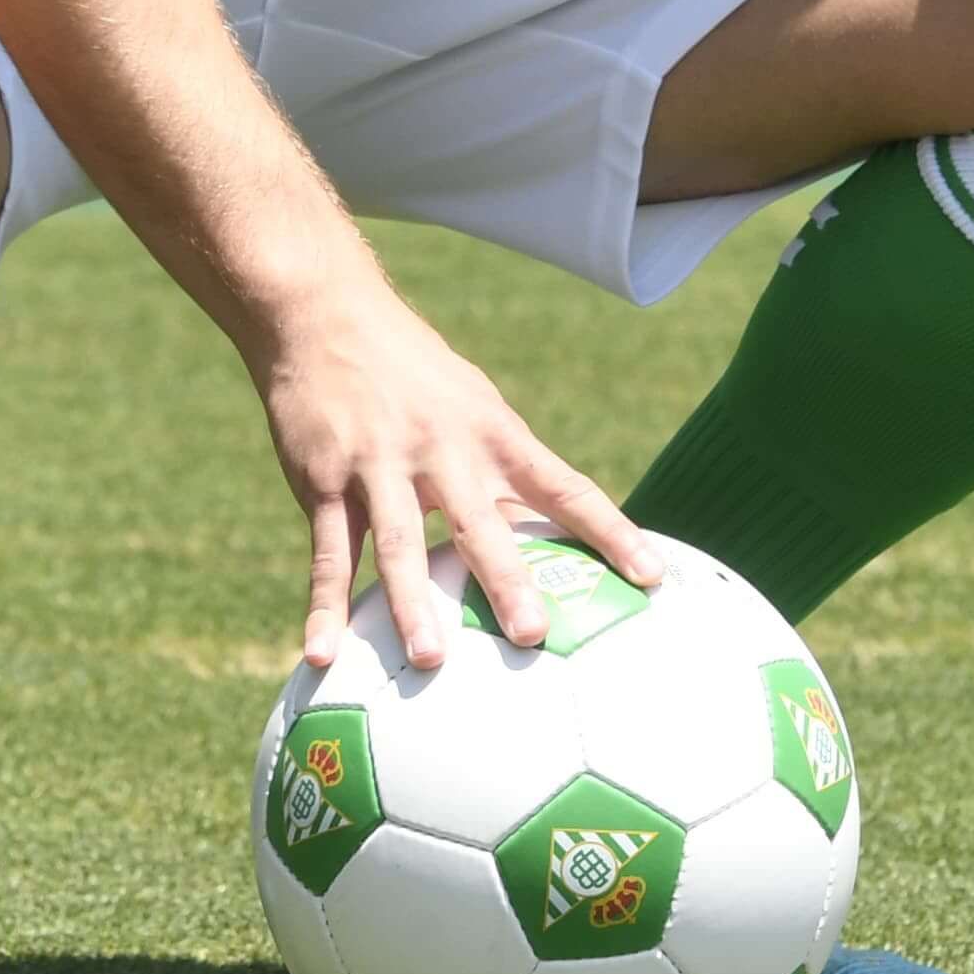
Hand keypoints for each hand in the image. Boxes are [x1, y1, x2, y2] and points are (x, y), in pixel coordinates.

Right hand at [250, 272, 661, 673]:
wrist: (323, 314)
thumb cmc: (413, 372)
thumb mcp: (472, 404)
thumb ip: (504, 469)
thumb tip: (548, 534)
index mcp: (491, 433)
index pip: (564, 488)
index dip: (610, 532)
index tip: (651, 576)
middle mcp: (442, 449)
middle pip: (482, 524)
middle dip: (506, 580)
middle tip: (532, 635)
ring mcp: (379, 465)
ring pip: (402, 542)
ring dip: (412, 604)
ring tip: (430, 659)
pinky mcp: (322, 479)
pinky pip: (330, 552)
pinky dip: (326, 606)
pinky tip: (322, 653)